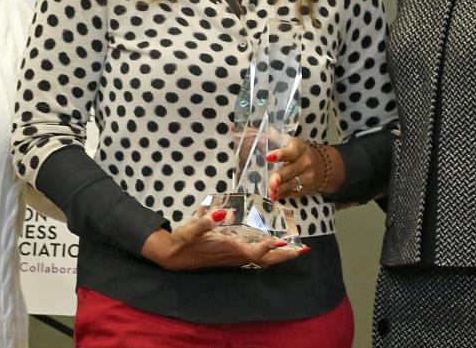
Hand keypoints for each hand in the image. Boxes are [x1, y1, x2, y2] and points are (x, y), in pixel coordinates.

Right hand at [140, 210, 304, 270]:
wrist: (171, 255)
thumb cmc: (182, 241)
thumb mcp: (190, 229)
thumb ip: (204, 222)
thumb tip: (222, 213)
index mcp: (227, 249)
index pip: (254, 252)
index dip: (269, 248)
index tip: (284, 241)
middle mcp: (234, 256)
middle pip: (264, 260)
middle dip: (284, 256)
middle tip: (304, 250)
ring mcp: (233, 258)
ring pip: (262, 261)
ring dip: (279, 256)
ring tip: (296, 250)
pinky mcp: (230, 257)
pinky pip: (255, 259)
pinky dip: (268, 254)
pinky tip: (273, 249)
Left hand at [265, 137, 323, 198]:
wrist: (321, 165)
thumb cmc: (298, 152)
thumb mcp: (290, 142)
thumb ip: (274, 138)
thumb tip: (259, 137)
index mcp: (299, 148)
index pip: (291, 151)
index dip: (280, 154)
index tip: (269, 157)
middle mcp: (305, 162)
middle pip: (291, 170)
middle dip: (280, 176)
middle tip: (271, 181)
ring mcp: (307, 177)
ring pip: (292, 184)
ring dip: (280, 189)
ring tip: (270, 192)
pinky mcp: (306, 188)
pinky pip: (293, 193)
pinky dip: (283, 195)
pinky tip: (274, 196)